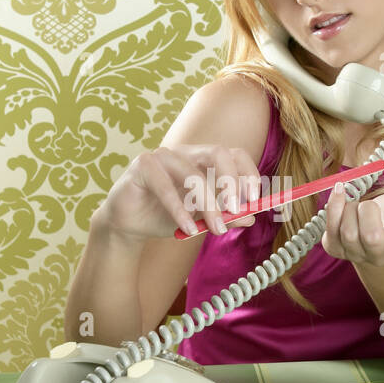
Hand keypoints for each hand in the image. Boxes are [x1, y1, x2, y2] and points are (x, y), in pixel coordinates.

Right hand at [101, 145, 261, 242]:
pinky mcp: (142, 166)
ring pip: (193, 175)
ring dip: (208, 204)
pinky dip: (179, 209)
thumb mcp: (200, 219)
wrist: (128, 225)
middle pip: (218, 153)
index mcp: (202, 159)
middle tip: (238, 210)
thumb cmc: (164, 216)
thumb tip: (251, 217)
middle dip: (232, 182)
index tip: (254, 199)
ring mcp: (162, 156)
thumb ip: (224, 216)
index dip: (247, 173)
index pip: (234, 154)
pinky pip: (165, 186)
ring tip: (216, 229)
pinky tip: (186, 227)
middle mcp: (185, 153)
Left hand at [322, 183, 383, 265]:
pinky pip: (330, 230)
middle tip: (370, 204)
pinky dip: (334, 207)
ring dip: (351, 209)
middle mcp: (379, 257)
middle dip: (369, 211)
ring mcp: (355, 255)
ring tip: (357, 204)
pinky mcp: (335, 248)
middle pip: (371, 239)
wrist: (373, 225)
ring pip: (348, 234)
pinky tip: (340, 192)